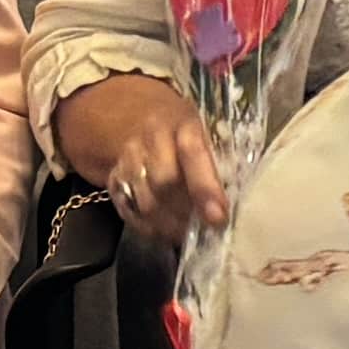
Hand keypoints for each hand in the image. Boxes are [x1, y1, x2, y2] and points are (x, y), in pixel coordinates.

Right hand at [64, 76, 236, 250]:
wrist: (134, 114)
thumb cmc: (181, 129)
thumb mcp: (203, 130)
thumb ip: (215, 159)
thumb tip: (234, 202)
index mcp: (182, 124)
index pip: (192, 154)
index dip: (205, 188)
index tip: (217, 217)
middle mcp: (151, 139)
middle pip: (164, 183)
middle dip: (186, 212)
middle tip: (204, 228)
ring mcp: (128, 158)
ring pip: (146, 201)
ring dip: (169, 225)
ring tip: (186, 233)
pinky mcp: (114, 177)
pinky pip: (129, 210)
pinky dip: (148, 227)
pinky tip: (164, 231)